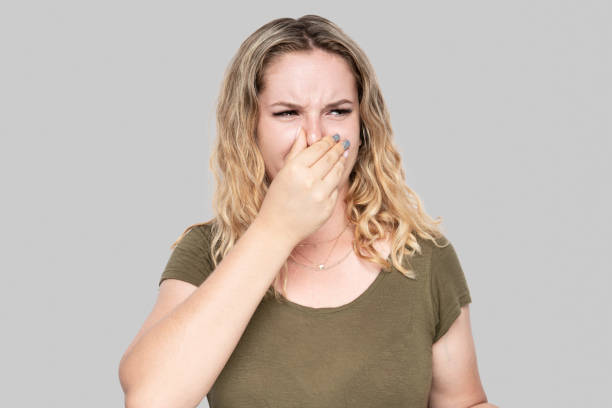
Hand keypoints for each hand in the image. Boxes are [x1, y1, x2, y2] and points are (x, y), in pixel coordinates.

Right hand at [255, 126, 349, 244]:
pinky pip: (336, 188)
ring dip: (342, 161)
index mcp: (295, 169)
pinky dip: (336, 179)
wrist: (278, 229)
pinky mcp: (328, 207)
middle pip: (331, 158)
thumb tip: (304, 131)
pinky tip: (337, 172)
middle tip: (344, 142)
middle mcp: (309, 181)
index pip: (318, 148)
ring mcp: (320, 195)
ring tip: (343, 154)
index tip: (333, 137)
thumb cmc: (276, 199)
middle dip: (339, 148)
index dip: (328, 141)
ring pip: (337, 171)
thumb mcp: (283, 172)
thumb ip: (296, 150)